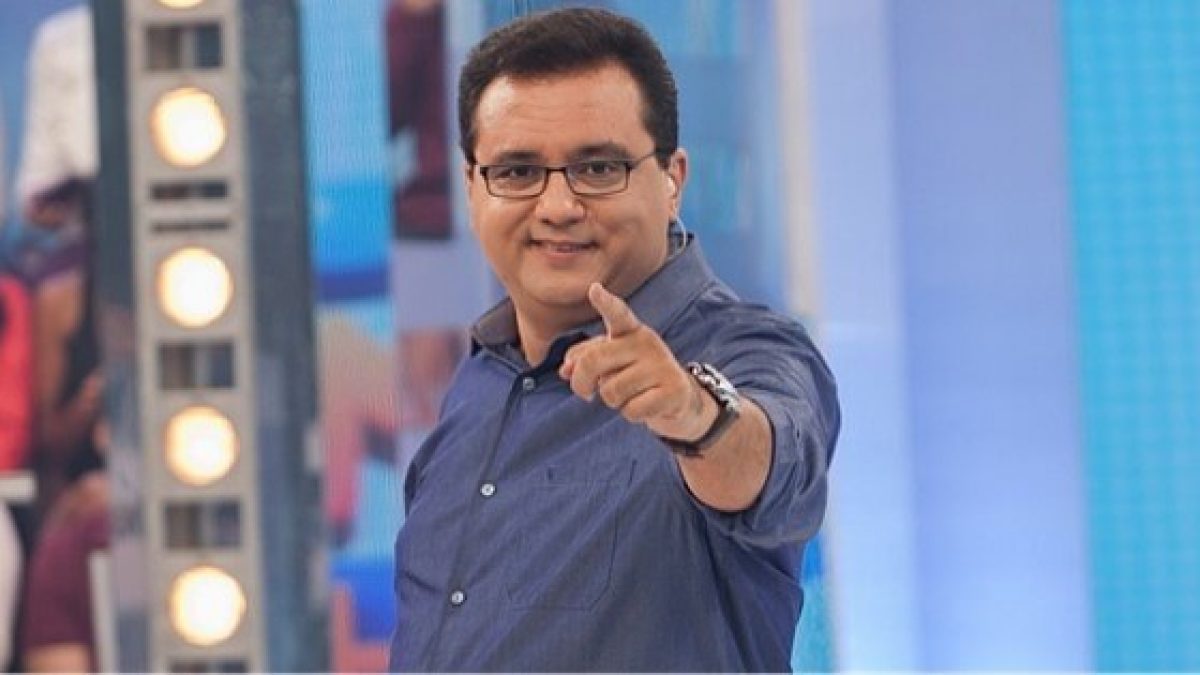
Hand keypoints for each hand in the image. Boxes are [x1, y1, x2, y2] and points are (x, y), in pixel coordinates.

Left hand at [559, 283, 714, 441]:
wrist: (679, 399)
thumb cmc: (635, 376)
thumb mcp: (609, 364)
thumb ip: (583, 360)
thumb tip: (565, 370)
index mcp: (629, 331)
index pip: (616, 313)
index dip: (605, 302)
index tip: (594, 289)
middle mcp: (646, 342)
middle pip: (593, 362)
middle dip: (581, 383)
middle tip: (586, 394)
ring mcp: (662, 364)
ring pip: (611, 391)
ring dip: (613, 402)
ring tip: (630, 395)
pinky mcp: (673, 390)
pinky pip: (632, 410)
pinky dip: (631, 414)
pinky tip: (645, 406)